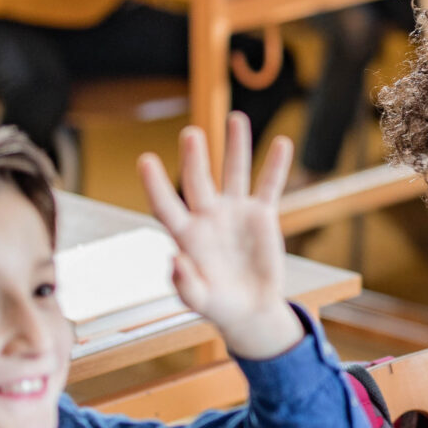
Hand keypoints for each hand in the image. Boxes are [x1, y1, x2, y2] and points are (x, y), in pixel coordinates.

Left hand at [138, 115, 303, 361]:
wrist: (250, 309)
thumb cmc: (217, 305)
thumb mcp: (198, 301)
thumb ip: (185, 285)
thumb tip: (175, 259)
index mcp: (186, 235)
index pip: (166, 205)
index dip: (155, 185)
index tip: (145, 160)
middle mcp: (208, 216)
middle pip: (199, 180)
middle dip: (195, 158)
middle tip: (192, 134)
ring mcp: (235, 212)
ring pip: (235, 173)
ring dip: (236, 147)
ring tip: (236, 119)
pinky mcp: (261, 216)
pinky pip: (269, 186)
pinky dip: (276, 166)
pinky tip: (282, 143)